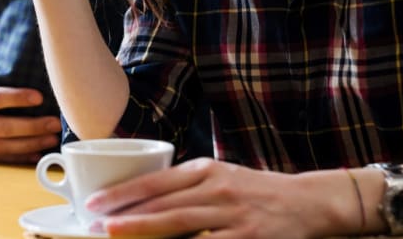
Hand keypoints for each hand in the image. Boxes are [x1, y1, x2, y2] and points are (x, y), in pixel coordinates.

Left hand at [85, 158, 333, 238]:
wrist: (308, 202)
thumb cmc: (254, 190)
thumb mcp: (220, 175)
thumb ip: (185, 185)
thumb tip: (140, 198)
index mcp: (206, 170)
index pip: (157, 181)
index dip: (123, 193)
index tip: (95, 203)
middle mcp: (218, 190)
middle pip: (164, 205)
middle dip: (126, 217)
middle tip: (95, 226)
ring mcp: (234, 217)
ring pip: (181, 227)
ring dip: (145, 232)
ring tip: (115, 236)